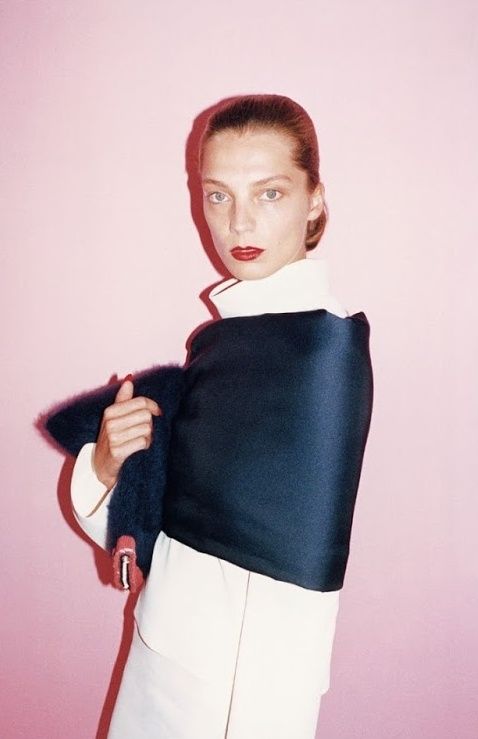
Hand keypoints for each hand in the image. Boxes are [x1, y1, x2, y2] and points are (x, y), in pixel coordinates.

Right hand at [93, 374, 161, 490]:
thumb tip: (129, 379)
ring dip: (148, 436)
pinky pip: (143, 442)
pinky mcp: (117, 451)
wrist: (101, 466)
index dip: (153, 406)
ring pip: (146, 429)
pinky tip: (138, 448)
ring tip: (139, 440)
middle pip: (145, 415)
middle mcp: (109, 422)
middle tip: (143, 431)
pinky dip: (145, 445)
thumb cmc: (111, 439)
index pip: (140, 402)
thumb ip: (123, 399)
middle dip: (149, 424)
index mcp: (110, 411)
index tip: (157, 412)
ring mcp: (112, 437)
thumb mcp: (114, 417)